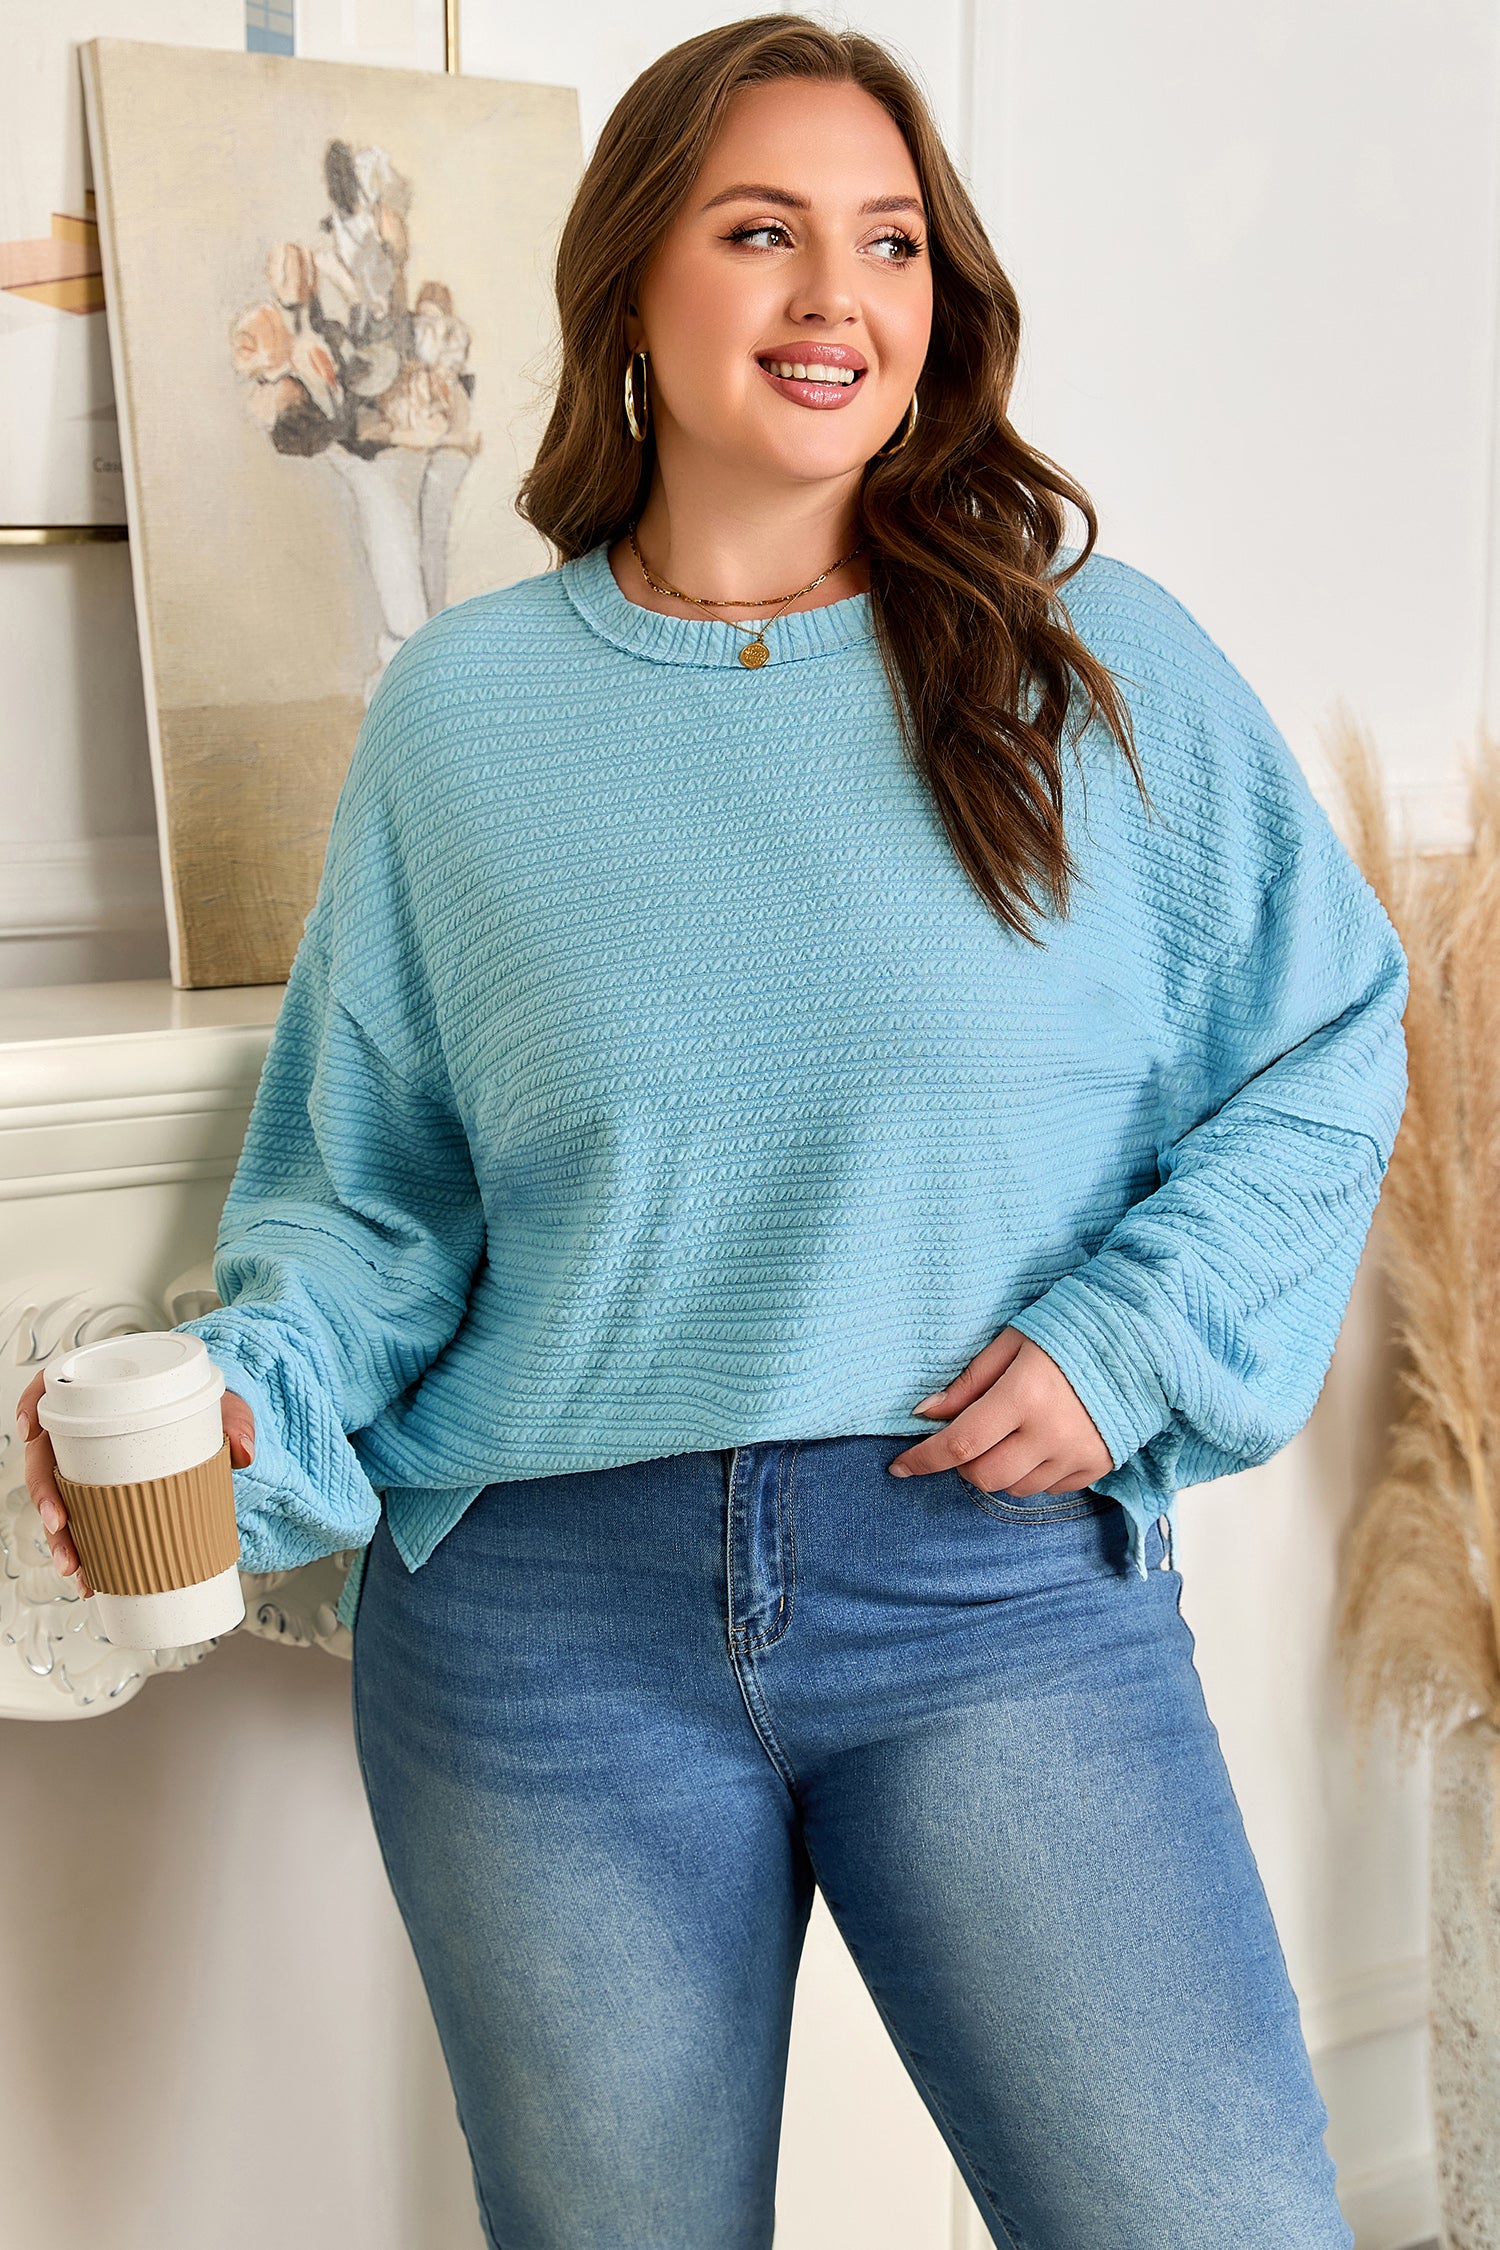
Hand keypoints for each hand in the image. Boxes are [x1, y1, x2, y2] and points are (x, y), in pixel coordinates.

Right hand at [13, 1371, 256, 1599]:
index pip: (52, 1388)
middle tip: (60, 1524)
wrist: (217, 1428)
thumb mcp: (222, 1406)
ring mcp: (89, 1465)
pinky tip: (91, 1578)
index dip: (31, 1404)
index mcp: (103, 1394)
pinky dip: (85, 1552)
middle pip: (46, 1458)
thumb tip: (242, 1451)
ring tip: (76, 1568)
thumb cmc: (207, 1407)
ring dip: (60, 1537)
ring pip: (58, 1499)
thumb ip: (234, 1420)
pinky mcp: (103, 1495)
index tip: (31, 1430)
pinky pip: (83, 1522)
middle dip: (45, 1496)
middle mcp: (85, 1430)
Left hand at [889, 1327, 1113, 1495]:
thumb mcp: (1012, 1340)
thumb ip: (968, 1382)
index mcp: (1024, 1394)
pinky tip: (1038, 1441)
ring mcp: (1077, 1454)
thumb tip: (926, 1413)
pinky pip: (1049, 1489)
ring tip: (1008, 1433)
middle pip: (983, 1476)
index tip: (899, 1467)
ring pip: (1014, 1487)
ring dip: (998, 1468)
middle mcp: (1050, 1432)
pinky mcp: (1099, 1465)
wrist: (1142, 1335)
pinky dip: (1032, 1473)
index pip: (960, 1443)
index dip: (923, 1460)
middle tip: (968, 1434)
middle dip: (962, 1462)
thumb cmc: (1071, 1329)